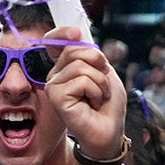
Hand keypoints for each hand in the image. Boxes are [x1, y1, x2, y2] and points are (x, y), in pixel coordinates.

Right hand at [44, 25, 126, 158]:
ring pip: (80, 65)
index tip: (75, 33)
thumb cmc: (108, 105)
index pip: (55, 41)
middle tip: (101, 86)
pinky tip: (92, 104)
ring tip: (98, 97)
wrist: (110, 131)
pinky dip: (95, 91)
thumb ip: (90, 54)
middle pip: (76, 50)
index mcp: (65, 66)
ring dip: (100, 82)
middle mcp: (56, 75)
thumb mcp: (104, 72)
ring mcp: (53, 86)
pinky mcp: (56, 97)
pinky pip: (81, 80)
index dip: (63, 33)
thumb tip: (76, 35)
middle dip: (98, 65)